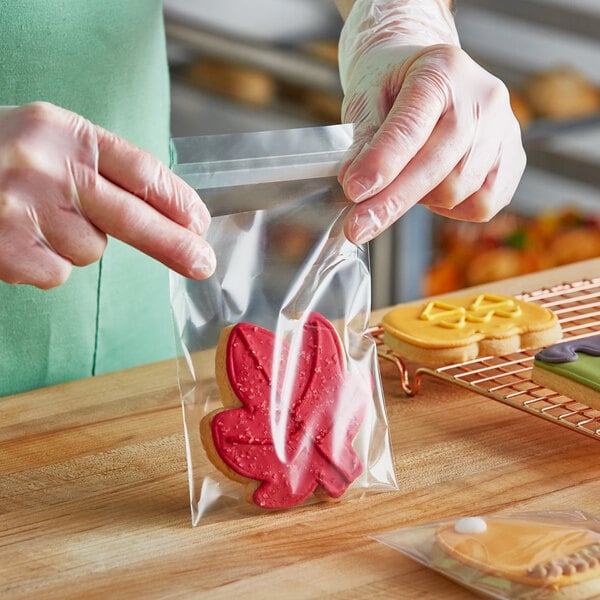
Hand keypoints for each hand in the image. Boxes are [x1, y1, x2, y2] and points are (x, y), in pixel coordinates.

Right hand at [0, 102, 215, 288]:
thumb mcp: (46, 143)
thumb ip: (95, 168)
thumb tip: (163, 213)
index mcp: (64, 131)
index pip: (138, 168)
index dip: (175, 199)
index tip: (199, 222)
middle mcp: (45, 165)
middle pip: (131, 215)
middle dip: (174, 244)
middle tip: (202, 262)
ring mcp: (22, 206)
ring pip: (90, 251)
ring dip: (74, 244)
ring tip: (35, 219)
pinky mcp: (3, 246)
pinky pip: (56, 273)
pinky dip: (44, 265)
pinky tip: (18, 240)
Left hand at [337, 0, 525, 243]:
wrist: (429, 74)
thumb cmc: (394, 85)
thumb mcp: (366, 98)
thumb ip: (362, 141)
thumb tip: (355, 187)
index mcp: (441, 71)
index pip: (410, 129)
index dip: (381, 165)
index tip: (354, 192)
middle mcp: (483, 98)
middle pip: (438, 169)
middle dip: (391, 202)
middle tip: (357, 227)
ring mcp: (505, 129)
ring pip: (457, 191)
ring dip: (420, 199)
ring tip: (402, 181)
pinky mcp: (514, 158)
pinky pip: (483, 205)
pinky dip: (452, 208)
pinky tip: (432, 190)